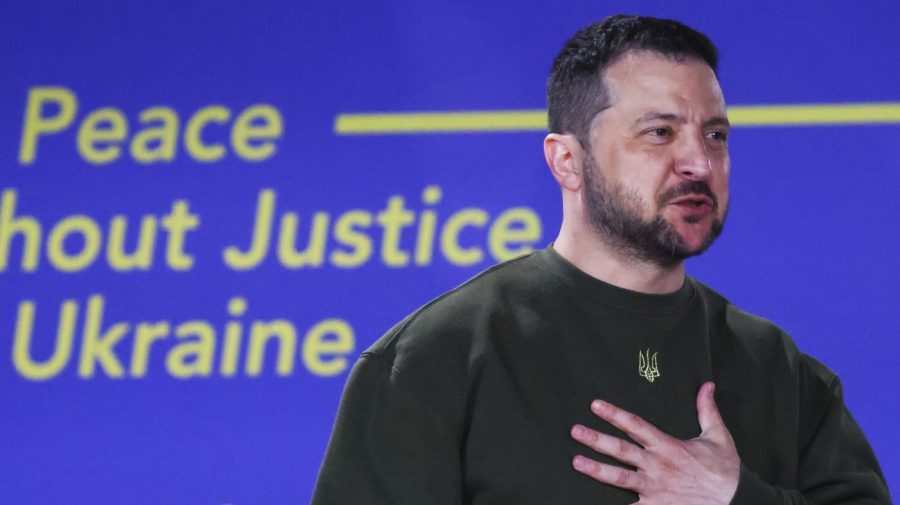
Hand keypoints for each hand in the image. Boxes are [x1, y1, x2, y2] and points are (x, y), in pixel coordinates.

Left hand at [570, 382, 739, 504]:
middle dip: (597, 440)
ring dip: (597, 471)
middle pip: (622, 450)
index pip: (636, 426)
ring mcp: (655, 488)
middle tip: (575, 431)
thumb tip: (707, 385)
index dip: (615, 414)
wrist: (736, 501)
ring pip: (620, 478)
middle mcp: (658, 466)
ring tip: (576, 463)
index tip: (595, 405)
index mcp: (668, 446)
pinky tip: (596, 504)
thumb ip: (707, 410)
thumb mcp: (718, 436)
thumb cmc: (725, 470)